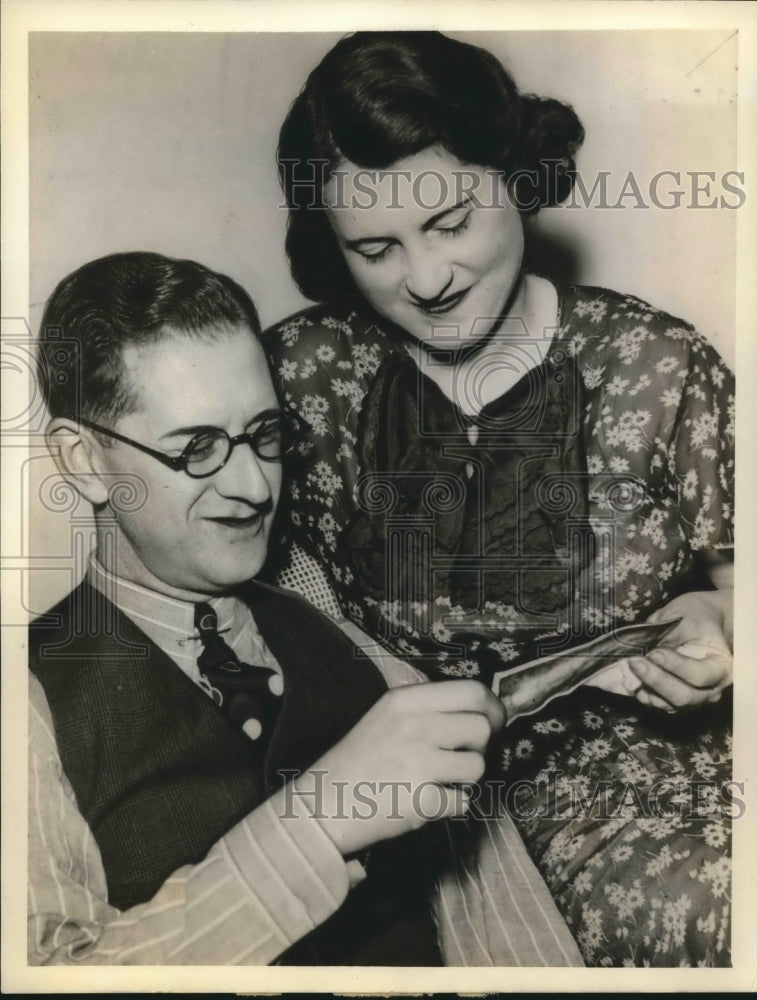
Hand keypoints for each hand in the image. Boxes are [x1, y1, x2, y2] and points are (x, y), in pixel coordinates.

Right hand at [294, 680, 505, 856]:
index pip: (472, 691)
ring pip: (478, 766)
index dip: (492, 708)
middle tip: (455, 759)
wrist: (322, 806)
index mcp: (405, 700)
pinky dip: (449, 807)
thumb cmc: (358, 762)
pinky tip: (424, 803)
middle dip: (476, 747)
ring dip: (463, 779)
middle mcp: (415, 724)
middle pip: (482, 728)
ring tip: (436, 782)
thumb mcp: (386, 717)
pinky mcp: (423, 798)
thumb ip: (427, 710)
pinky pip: (463, 802)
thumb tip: (482, 713)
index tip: (493, 723)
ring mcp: (420, 761)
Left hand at [629, 590, 732, 711]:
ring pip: (670, 705)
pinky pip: (660, 705)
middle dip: (657, 680)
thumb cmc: (695, 617)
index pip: (700, 675)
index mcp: (722, 666)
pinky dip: (645, 695)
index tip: (654, 653)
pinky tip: (633, 680)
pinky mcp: (677, 700)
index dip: (675, 667)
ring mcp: (694, 698)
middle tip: (635, 663)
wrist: (699, 622)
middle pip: (684, 696)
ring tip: (631, 667)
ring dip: (648, 688)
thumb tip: (639, 648)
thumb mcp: (683, 616)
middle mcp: (711, 688)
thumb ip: (665, 635)